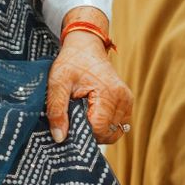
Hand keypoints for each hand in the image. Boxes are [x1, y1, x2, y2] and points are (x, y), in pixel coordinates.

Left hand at [46, 31, 132, 146]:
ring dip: (97, 129)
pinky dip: (104, 125)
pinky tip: (91, 113)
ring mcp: (128, 102)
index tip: (68, 120)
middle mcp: (124, 99)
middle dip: (89, 131)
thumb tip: (59, 138)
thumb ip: (56, 110)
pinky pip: (117, 127)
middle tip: (74, 115)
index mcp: (110, 93)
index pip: (98, 129)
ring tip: (83, 111)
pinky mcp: (127, 104)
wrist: (86, 46)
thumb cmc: (72, 62)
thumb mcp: (57, 83)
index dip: (81, 130)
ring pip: (113, 133)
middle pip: (107, 134)